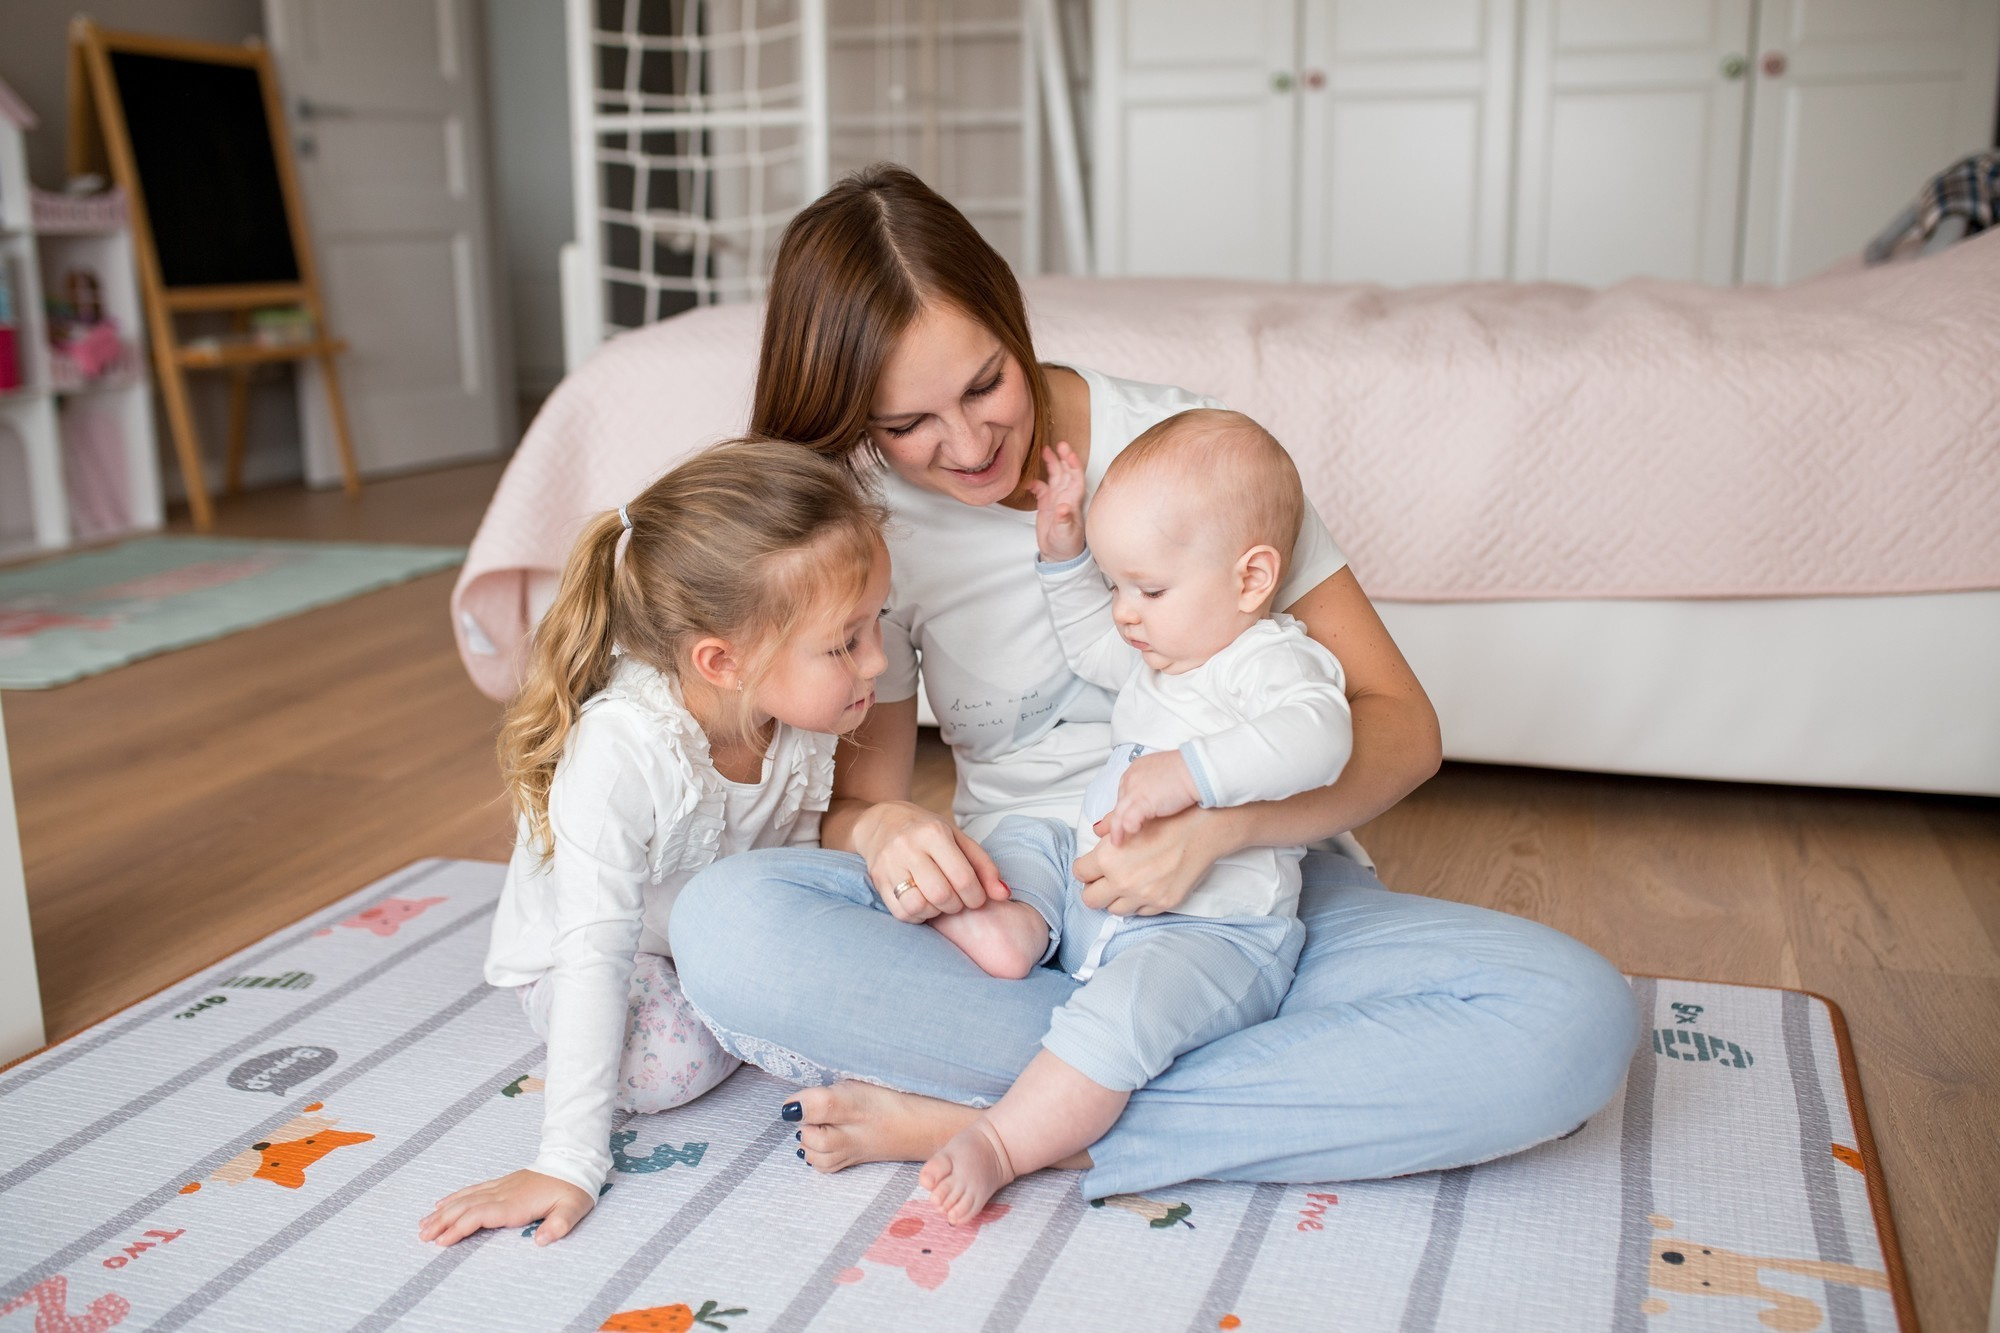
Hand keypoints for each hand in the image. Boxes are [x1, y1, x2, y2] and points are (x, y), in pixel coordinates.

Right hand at [419, 1169, 595, 1246]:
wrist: (573, 1163)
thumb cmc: (574, 1190)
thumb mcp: (574, 1208)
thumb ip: (559, 1225)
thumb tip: (542, 1240)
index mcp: (516, 1203)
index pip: (481, 1216)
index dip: (460, 1227)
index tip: (441, 1240)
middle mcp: (503, 1194)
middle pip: (466, 1207)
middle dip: (442, 1221)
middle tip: (422, 1236)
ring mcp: (501, 1187)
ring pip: (465, 1198)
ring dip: (443, 1211)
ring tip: (423, 1224)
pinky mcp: (502, 1183)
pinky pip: (473, 1189)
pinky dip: (455, 1197)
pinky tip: (441, 1203)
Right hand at [854, 799, 1009, 922]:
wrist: (882, 822)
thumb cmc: (926, 832)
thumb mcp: (958, 839)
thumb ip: (983, 866)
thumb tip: (1003, 894)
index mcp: (933, 833)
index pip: (962, 877)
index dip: (976, 896)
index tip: (977, 897)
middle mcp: (908, 847)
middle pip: (941, 894)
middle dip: (957, 905)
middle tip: (958, 901)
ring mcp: (889, 864)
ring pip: (918, 906)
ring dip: (936, 911)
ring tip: (939, 902)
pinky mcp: (877, 880)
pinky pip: (901, 912)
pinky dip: (917, 915)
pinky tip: (923, 904)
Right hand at [1026, 440, 1086, 562]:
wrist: (1058, 556)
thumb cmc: (1067, 545)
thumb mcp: (1065, 533)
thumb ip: (1064, 519)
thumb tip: (1063, 507)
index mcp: (1073, 500)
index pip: (1076, 477)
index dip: (1073, 464)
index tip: (1068, 452)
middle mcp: (1066, 496)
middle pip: (1065, 472)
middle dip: (1062, 457)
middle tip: (1058, 444)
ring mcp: (1056, 499)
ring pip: (1054, 476)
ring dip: (1051, 464)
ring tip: (1044, 450)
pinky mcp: (1046, 504)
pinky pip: (1041, 488)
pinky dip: (1035, 482)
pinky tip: (1028, 481)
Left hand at [1074, 805, 1227, 916]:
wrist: (1204, 828)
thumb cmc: (1169, 818)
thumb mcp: (1132, 816)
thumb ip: (1109, 827)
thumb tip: (1097, 831)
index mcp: (1108, 857)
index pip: (1079, 873)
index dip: (1084, 868)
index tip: (1090, 866)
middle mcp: (1122, 880)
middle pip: (1090, 899)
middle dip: (1094, 888)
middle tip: (1102, 879)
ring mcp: (1143, 895)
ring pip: (1113, 910)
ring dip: (1115, 898)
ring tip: (1125, 882)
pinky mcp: (1162, 903)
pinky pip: (1140, 912)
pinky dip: (1138, 902)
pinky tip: (1145, 886)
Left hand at [1103, 751, 1200, 844]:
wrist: (1196, 769)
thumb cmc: (1188, 770)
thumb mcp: (1165, 774)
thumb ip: (1155, 784)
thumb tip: (1155, 797)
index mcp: (1137, 769)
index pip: (1124, 791)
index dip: (1127, 805)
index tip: (1128, 815)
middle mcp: (1132, 778)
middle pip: (1120, 802)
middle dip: (1119, 818)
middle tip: (1118, 831)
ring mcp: (1135, 790)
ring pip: (1119, 813)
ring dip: (1117, 829)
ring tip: (1118, 841)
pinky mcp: (1143, 802)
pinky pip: (1128, 820)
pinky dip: (1128, 829)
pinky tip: (1132, 834)